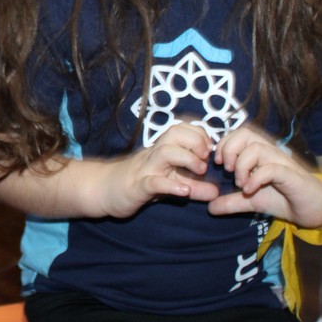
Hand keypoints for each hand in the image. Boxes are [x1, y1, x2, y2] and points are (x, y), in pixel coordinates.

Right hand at [94, 122, 218, 217]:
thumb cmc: (138, 183)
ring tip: (200, 170)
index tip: (210, 149)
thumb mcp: (169, 183)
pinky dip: (171, 185)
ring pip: (165, 152)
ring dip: (187, 158)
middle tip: (206, 158)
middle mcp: (154, 155)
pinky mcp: (137, 187)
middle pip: (174, 133)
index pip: (181, 129)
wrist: (104, 190)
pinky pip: (154, 182)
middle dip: (195, 140)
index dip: (199, 134)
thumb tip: (216, 193)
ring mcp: (145, 169)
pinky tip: (184, 190)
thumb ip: (194, 187)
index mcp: (162, 150)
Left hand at [206, 125, 321, 227]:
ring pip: (257, 148)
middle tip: (227, 170)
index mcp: (260, 154)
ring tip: (241, 184)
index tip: (219, 164)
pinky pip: (271, 168)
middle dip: (230, 149)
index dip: (224, 144)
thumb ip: (232, 202)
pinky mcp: (291, 176)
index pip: (239, 134)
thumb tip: (210, 206)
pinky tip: (250, 190)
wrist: (314, 210)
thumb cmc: (284, 199)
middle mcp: (271, 153)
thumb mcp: (252, 201)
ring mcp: (282, 163)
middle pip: (246, 133)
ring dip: (242, 165)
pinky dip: (256, 178)